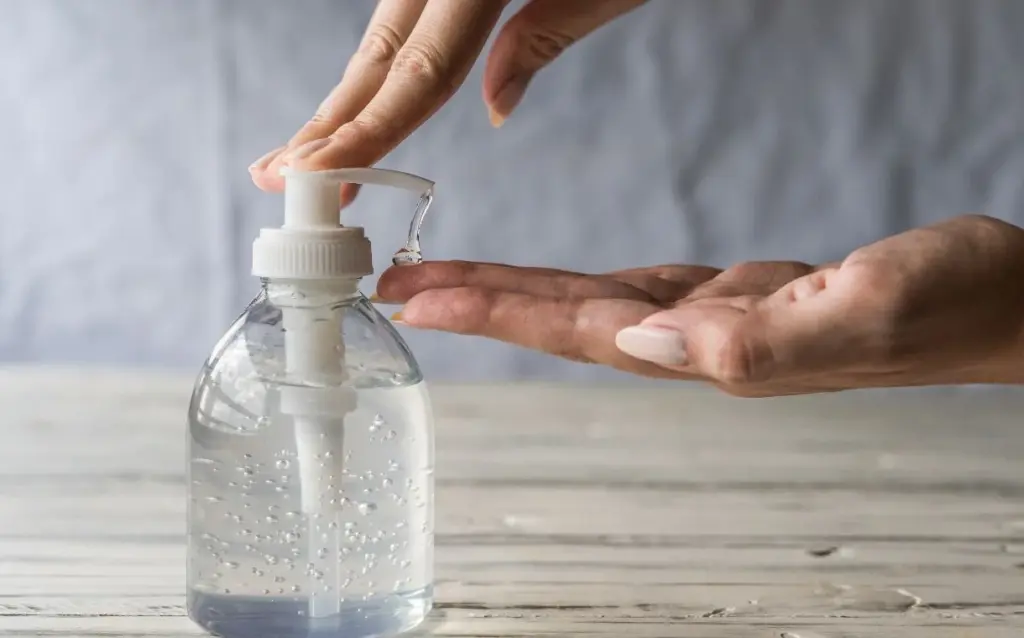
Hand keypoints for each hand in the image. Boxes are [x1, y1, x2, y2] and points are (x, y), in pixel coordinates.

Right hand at [249, 0, 646, 201]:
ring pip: (382, 31)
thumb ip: (546, 32)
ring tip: (306, 149)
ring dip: (345, 94)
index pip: (417, 72)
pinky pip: (405, 10)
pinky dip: (382, 57)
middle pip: (377, 54)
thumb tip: (491, 108)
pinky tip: (359, 90)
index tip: (316, 179)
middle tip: (277, 177)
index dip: (364, 133)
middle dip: (329, 123)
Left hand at [376, 215, 1023, 395]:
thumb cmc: (951, 304)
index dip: (493, 314)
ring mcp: (712, 322)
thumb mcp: (867, 310)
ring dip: (511, 294)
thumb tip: (646, 339)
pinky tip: (545, 285)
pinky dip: (574, 284)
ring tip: (443, 281)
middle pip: (561, 323)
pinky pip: (630, 289)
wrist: (1000, 304)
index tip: (416, 299)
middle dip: (474, 305)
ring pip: (586, 306)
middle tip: (396, 286)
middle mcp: (699, 345)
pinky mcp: (733, 298)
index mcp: (716, 350)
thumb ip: (759, 336)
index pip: (578, 331)